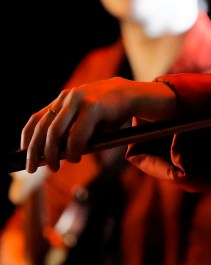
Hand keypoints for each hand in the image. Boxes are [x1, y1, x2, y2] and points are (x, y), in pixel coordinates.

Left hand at [22, 78, 177, 173]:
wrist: (133, 95)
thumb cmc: (109, 112)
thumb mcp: (86, 119)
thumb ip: (71, 131)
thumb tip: (55, 155)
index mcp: (63, 100)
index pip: (36, 119)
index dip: (27, 138)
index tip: (24, 154)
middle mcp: (67, 98)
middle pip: (42, 128)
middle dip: (35, 151)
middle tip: (33, 169)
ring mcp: (79, 100)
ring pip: (55, 131)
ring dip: (53, 153)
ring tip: (55, 167)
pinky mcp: (93, 106)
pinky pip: (77, 133)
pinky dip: (73, 149)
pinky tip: (75, 157)